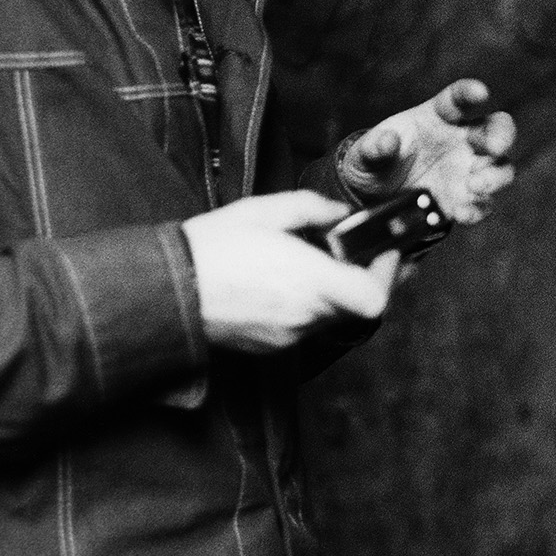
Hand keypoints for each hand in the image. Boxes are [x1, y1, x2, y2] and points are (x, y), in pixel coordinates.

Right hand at [182, 191, 400, 352]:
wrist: (166, 289)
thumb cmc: (212, 247)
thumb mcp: (265, 212)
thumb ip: (313, 210)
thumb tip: (340, 215)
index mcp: (309, 282)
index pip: (374, 298)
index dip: (389, 276)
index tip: (386, 252)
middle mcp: (305, 316)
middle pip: (358, 307)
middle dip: (364, 278)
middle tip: (362, 253)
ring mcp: (288, 336)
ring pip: (332, 316)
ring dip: (334, 290)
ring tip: (315, 261)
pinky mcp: (271, 345)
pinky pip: (305, 325)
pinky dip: (309, 304)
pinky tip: (287, 281)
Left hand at [338, 79, 515, 223]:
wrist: (375, 198)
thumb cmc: (376, 162)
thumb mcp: (365, 153)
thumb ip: (374, 147)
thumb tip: (388, 140)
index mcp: (439, 117)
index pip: (459, 99)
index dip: (471, 93)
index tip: (480, 93)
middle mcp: (462, 140)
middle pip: (496, 128)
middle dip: (502, 135)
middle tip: (494, 146)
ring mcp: (467, 170)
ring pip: (500, 167)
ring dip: (495, 175)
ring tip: (475, 185)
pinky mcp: (465, 199)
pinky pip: (482, 204)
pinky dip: (476, 209)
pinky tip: (462, 213)